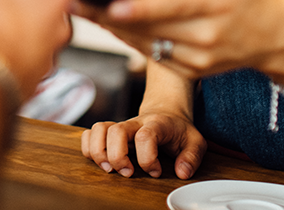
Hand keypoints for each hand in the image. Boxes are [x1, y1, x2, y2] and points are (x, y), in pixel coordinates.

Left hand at [76, 0, 283, 78]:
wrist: (276, 36)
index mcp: (217, 4)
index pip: (173, 6)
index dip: (141, 7)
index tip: (113, 4)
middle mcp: (206, 36)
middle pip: (150, 28)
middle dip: (108, 15)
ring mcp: (197, 58)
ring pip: (145, 45)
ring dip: (111, 29)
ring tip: (81, 9)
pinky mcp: (190, 71)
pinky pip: (152, 55)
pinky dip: (128, 40)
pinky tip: (108, 24)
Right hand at [81, 111, 206, 179]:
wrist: (166, 112)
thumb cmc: (178, 130)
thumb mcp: (195, 141)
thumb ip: (192, 156)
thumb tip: (181, 172)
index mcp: (157, 124)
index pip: (146, 136)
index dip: (148, 158)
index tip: (156, 171)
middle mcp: (135, 123)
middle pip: (116, 131)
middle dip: (117, 157)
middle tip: (128, 172)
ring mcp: (121, 127)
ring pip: (98, 128)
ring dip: (98, 152)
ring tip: (109, 168)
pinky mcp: (110, 132)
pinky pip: (90, 133)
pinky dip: (88, 147)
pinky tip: (101, 160)